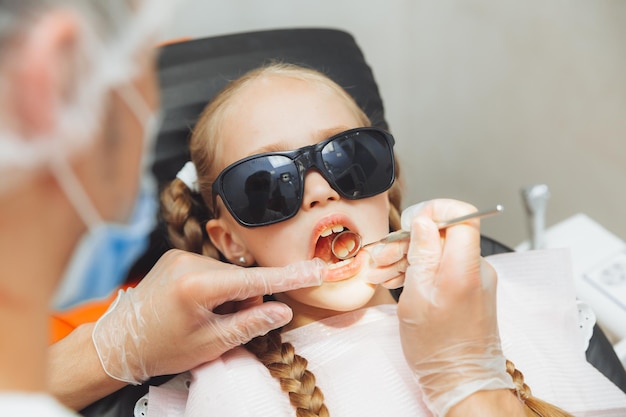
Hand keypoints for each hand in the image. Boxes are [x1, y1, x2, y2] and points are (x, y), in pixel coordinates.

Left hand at [91, 249, 324, 383]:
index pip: (256, 280)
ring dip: (229, 297)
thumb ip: (250, 324)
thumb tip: (281, 309)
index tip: (318, 270)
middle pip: (242, 279)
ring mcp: (181, 256)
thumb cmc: (159, 348)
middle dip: (245, 302)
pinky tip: (198, 307)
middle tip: (224, 327)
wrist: (115, 343)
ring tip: (204, 319)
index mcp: (197, 285)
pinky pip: (212, 271)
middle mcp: (189, 262)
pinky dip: (216, 290)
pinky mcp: (176, 257)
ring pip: (228, 276)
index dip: (291, 277)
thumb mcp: (210, 344)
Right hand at [395, 199, 513, 415]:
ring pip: (438, 251)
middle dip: (409, 240)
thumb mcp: (416, 298)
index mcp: (464, 269)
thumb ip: (421, 255)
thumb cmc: (437, 349)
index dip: (436, 210)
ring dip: (408, 257)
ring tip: (382, 274)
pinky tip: (396, 279)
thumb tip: (425, 220)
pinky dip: (419, 271)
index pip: (463, 215)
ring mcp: (474, 278)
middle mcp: (476, 269)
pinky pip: (442, 267)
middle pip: (443, 233)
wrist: (460, 381)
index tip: (412, 222)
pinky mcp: (468, 288)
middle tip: (384, 257)